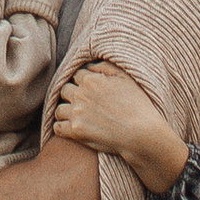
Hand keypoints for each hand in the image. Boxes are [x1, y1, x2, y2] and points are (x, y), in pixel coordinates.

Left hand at [53, 60, 189, 196]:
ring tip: (74, 116)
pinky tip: (69, 128)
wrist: (141, 133)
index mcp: (91, 80)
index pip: (76, 75)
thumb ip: (106, 66)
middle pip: (65, 90)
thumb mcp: (126, 78)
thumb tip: (90, 66)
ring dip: (65, 111)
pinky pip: (57, 128)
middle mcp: (81, 95)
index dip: (82, 82)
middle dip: (72, 95)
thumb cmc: (137, 105)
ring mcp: (77, 114)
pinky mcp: (76, 131)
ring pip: (59, 109)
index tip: (87, 89)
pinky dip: (61, 128)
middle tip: (81, 102)